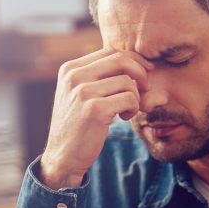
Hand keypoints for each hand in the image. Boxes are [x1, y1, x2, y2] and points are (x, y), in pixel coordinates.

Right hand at [39, 48, 153, 189]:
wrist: (63, 156)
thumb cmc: (77, 125)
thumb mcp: (78, 94)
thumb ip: (96, 76)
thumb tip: (130, 60)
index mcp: (70, 69)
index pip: (110, 51)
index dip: (133, 59)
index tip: (145, 71)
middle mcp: (74, 76)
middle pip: (121, 60)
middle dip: (141, 72)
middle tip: (146, 88)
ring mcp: (83, 92)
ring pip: (128, 82)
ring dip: (135, 97)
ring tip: (127, 110)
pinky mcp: (95, 109)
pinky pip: (129, 99)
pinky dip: (133, 108)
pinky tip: (123, 117)